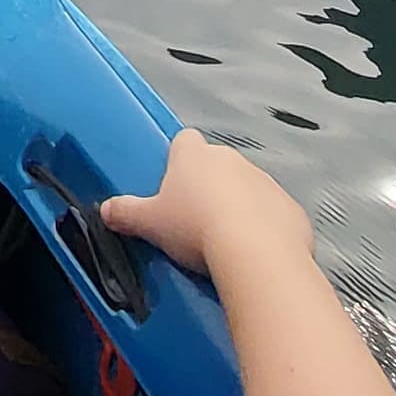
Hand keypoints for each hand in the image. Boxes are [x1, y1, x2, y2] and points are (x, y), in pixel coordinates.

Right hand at [96, 127, 311, 283]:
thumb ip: (124, 213)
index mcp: (194, 155)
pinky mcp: (290, 208)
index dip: (178, 161)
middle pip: (216, 167)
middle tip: (194, 223)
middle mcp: (231, 160)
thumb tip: (105, 210)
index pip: (184, 141)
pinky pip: (273, 214)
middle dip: (208, 189)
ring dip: (238, 208)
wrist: (256, 253)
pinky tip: (254, 254)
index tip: (173, 187)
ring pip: (247, 190)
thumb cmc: (196, 229)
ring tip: (225, 244)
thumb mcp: (149, 223)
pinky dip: (265, 229)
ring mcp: (265, 182)